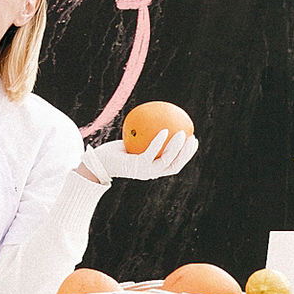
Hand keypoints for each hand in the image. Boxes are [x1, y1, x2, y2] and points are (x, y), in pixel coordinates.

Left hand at [83, 130, 198, 181]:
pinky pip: (152, 152)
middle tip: (192, 137)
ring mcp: (145, 171)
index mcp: (153, 169)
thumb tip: (157, 120)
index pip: (175, 164)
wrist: (100, 161)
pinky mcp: (137, 165)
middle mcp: (151, 173)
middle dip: (187, 153)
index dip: (186, 155)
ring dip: (177, 146)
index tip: (193, 140)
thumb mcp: (133, 142)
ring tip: (181, 132)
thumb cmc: (116, 151)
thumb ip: (145, 136)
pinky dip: (159, 142)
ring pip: (167, 159)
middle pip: (176, 165)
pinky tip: (164, 130)